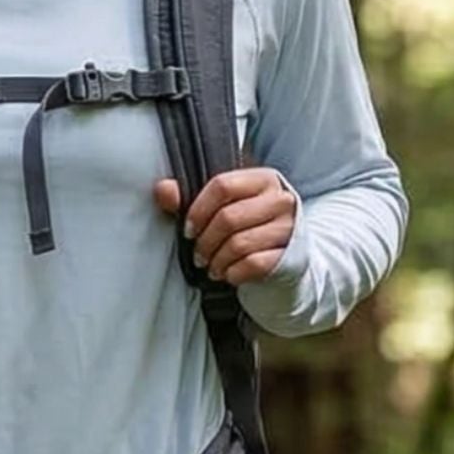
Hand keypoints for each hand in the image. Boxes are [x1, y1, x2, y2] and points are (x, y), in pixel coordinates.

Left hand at [154, 167, 296, 285]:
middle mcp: (281, 199)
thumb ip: (190, 198)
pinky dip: (234, 272)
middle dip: (205, 241)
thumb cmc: (247, 227)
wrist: (285, 256)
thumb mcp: (222, 208)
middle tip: (198, 255)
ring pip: (240, 244)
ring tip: (211, 266)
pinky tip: (228, 274)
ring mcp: (289, 227)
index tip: (188, 229)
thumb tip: (163, 189)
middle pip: (229, 217)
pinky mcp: (290, 255)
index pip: (222, 185)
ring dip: (217, 260)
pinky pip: (253, 264)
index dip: (198, 210)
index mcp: (262, 179)